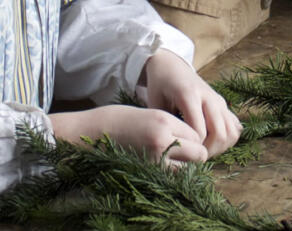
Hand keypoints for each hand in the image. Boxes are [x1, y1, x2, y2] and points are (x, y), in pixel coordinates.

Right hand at [49, 104, 208, 165]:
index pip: (196, 134)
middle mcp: (163, 140)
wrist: (92, 132)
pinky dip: (172, 174)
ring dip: (185, 165)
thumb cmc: (120, 119)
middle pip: (199, 153)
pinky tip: (162, 165)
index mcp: (164, 121)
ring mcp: (155, 159)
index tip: (183, 136)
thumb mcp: (150, 113)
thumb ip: (172, 125)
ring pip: (189, 169)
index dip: (193, 136)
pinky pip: (171, 177)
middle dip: (195, 153)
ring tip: (173, 158)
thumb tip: (192, 139)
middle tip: (184, 150)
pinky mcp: (146, 172)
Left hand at [140, 49, 241, 157]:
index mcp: (190, 95)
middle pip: (220, 133)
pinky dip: (227, 139)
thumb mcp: (155, 103)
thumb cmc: (160, 85)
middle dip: (208, 151)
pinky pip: (235, 127)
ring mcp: (219, 101)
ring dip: (220, 147)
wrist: (172, 65)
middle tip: (193, 156)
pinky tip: (212, 143)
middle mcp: (209, 97)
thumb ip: (166, 125)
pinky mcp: (223, 104)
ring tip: (203, 150)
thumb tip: (174, 150)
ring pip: (231, 132)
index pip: (200, 132)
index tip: (181, 153)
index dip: (192, 148)